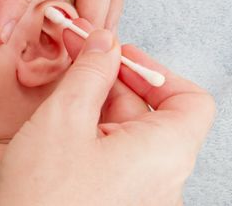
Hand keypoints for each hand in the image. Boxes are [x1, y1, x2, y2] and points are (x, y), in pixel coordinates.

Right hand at [0, 23, 215, 205]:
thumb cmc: (41, 196)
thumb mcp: (63, 119)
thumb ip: (90, 73)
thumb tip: (104, 43)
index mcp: (164, 155)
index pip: (190, 101)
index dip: (154, 71)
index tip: (118, 56)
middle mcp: (162, 179)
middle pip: (152, 113)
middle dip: (112, 80)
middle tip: (77, 57)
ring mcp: (140, 195)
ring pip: (129, 134)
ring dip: (98, 105)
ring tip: (62, 93)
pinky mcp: (117, 202)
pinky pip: (116, 158)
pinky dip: (94, 133)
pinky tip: (62, 126)